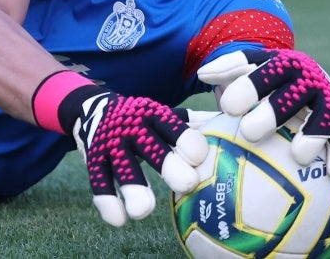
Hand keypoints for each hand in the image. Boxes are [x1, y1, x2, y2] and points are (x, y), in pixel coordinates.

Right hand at [69, 91, 207, 226]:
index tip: (199, 158)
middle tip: (188, 184)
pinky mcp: (94, 160)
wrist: (92, 108)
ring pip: (123, 168)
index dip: (188, 142)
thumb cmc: (143, 119)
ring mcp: (111, 145)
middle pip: (152, 147)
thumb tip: (236, 122)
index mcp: (156, 115)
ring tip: (143, 211)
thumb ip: (195, 122)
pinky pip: (99, 182)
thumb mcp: (165, 115)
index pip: (175, 127)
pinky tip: (120, 221)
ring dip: (133, 188)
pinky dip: (107, 202)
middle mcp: (133, 128)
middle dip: (168, 164)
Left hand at [197, 48, 329, 175]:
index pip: (265, 72)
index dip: (248, 88)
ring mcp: (325, 99)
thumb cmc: (263, 79)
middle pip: (293, 96)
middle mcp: (307, 79)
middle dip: (274, 113)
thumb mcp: (246, 69)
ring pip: (324, 116)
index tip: (227, 107)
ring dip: (313, 135)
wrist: (302, 75)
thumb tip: (203, 74)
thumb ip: (226, 70)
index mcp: (282, 64)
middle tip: (249, 133)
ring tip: (298, 157)